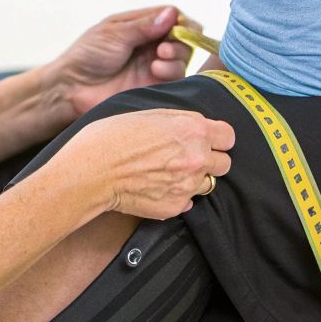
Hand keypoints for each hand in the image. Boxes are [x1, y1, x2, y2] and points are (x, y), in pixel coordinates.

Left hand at [49, 6, 202, 119]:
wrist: (72, 89)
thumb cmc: (86, 56)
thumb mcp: (114, 33)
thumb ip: (144, 26)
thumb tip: (173, 13)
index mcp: (140, 25)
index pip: (173, 16)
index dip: (180, 20)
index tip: (178, 26)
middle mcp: (151, 45)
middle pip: (183, 37)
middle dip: (180, 40)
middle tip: (163, 48)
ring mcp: (154, 66)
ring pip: (183, 58)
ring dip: (177, 56)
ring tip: (158, 60)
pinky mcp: (155, 87)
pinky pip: (177, 79)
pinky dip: (172, 72)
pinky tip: (156, 71)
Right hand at [60, 109, 235, 219]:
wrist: (91, 172)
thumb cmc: (113, 136)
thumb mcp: (151, 114)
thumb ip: (180, 121)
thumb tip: (198, 130)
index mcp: (194, 129)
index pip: (229, 136)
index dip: (217, 138)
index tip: (207, 140)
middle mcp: (197, 157)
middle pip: (224, 163)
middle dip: (209, 160)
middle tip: (186, 158)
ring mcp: (188, 185)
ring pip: (208, 183)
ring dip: (194, 178)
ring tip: (169, 173)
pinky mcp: (176, 206)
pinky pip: (189, 201)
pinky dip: (178, 195)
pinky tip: (157, 187)